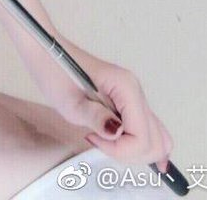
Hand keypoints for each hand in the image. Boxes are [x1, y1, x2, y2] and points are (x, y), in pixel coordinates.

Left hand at [35, 42, 173, 171]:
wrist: (49, 52)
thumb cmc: (55, 72)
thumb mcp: (70, 101)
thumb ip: (95, 118)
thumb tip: (116, 133)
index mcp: (126, 88)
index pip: (142, 138)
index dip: (120, 149)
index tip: (93, 138)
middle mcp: (136, 91)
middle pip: (156, 141)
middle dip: (131, 154)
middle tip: (101, 144)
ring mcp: (135, 97)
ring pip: (157, 137)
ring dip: (136, 151)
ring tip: (107, 143)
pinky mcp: (129, 102)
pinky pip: (147, 130)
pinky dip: (138, 144)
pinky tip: (123, 147)